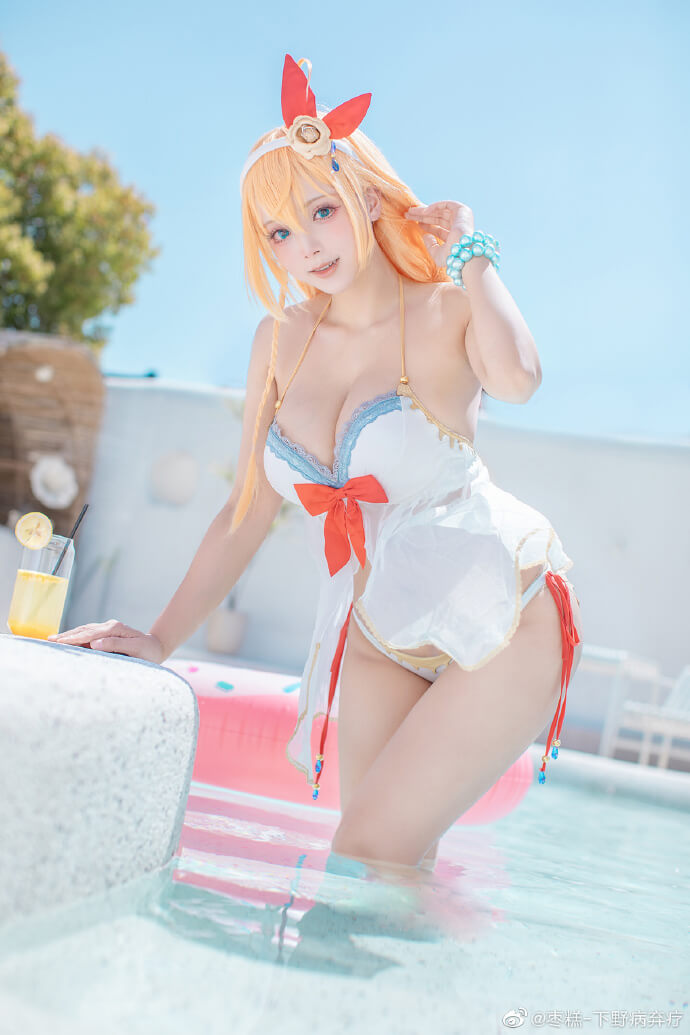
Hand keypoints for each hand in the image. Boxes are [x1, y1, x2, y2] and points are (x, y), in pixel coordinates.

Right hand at [47, 620, 164, 663]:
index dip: (73, 638)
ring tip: (53, 640)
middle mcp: (109, 626)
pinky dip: (76, 636)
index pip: (90, 634)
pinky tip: (67, 640)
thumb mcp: (136, 648)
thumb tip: (95, 643)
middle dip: (66, 636)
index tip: (59, 642)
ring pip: (84, 630)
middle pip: (84, 630)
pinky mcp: (107, 633)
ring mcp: (107, 628)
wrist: (156, 647)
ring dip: (69, 635)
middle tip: (49, 641)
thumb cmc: (148, 651)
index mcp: (115, 628)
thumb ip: (116, 645)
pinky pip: (88, 634)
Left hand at [404, 200, 474, 269]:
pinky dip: (434, 206)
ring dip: (425, 211)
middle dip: (423, 216)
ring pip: (440, 211)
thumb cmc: (451, 257)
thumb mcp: (437, 254)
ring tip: (411, 212)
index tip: (415, 222)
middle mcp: (459, 227)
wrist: (462, 252)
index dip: (427, 225)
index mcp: (454, 238)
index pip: (439, 229)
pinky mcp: (462, 210)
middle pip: (438, 218)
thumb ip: (431, 246)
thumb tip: (425, 236)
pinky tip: (423, 212)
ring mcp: (461, 218)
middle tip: (408, 214)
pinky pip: (446, 205)